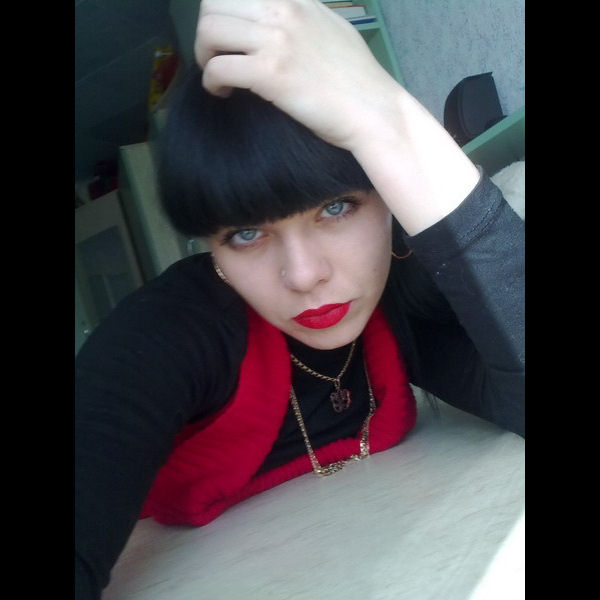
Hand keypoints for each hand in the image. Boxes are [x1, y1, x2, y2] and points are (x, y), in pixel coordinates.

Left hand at [194, 0, 400, 149]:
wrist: (373, 111)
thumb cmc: (357, 78)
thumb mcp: (330, 27)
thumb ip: (301, 15)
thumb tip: (278, 15)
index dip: (221, 9)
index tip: (226, 34)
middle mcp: (284, 10)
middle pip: (213, 4)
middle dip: (207, 33)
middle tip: (216, 56)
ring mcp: (277, 40)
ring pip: (210, 31)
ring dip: (205, 56)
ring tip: (218, 75)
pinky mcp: (271, 74)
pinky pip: (219, 68)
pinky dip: (212, 82)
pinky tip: (224, 93)